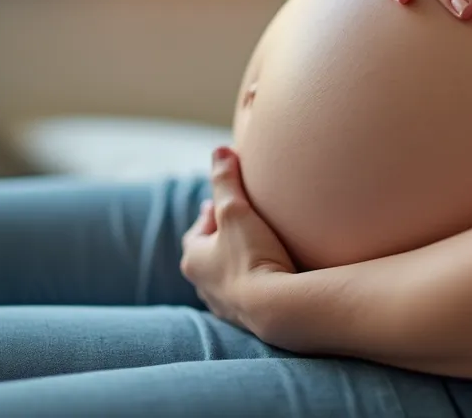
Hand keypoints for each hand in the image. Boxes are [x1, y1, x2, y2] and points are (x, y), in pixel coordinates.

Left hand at [181, 147, 295, 332]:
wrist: (277, 307)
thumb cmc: (251, 256)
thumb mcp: (235, 209)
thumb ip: (226, 180)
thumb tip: (219, 150)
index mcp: (194, 260)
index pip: (195, 234)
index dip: (209, 216)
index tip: (221, 205)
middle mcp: (204, 287)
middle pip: (210, 257)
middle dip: (223, 241)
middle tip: (239, 226)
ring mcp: (227, 306)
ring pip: (227, 279)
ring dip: (238, 264)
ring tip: (257, 251)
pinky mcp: (249, 320)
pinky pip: (248, 297)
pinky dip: (256, 283)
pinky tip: (272, 277)